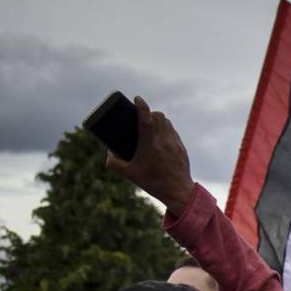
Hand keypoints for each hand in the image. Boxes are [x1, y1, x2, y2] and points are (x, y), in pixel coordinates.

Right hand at [104, 96, 194, 213]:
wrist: (178, 191)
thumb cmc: (153, 182)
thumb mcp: (129, 174)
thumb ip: (114, 163)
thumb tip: (109, 152)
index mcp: (150, 146)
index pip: (147, 120)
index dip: (142, 106)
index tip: (137, 98)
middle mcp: (164, 142)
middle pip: (159, 117)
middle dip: (149, 113)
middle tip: (142, 117)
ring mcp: (174, 143)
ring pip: (167, 122)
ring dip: (158, 119)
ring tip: (150, 125)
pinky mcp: (181, 147)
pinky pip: (173, 131)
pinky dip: (166, 129)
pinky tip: (160, 135)